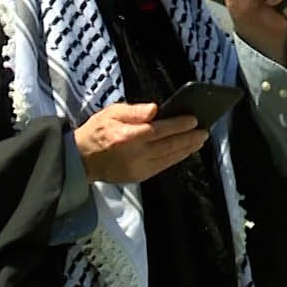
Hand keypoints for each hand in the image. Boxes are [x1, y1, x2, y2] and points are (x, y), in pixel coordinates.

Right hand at [73, 102, 206, 184]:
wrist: (82, 159)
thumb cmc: (98, 131)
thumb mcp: (111, 112)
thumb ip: (134, 111)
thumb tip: (156, 109)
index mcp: (126, 136)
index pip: (159, 130)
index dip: (179, 125)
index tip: (193, 120)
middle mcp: (134, 154)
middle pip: (169, 145)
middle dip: (189, 138)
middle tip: (204, 131)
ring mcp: (138, 168)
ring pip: (169, 158)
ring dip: (186, 149)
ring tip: (199, 141)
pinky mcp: (139, 176)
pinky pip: (163, 166)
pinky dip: (176, 158)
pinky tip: (184, 151)